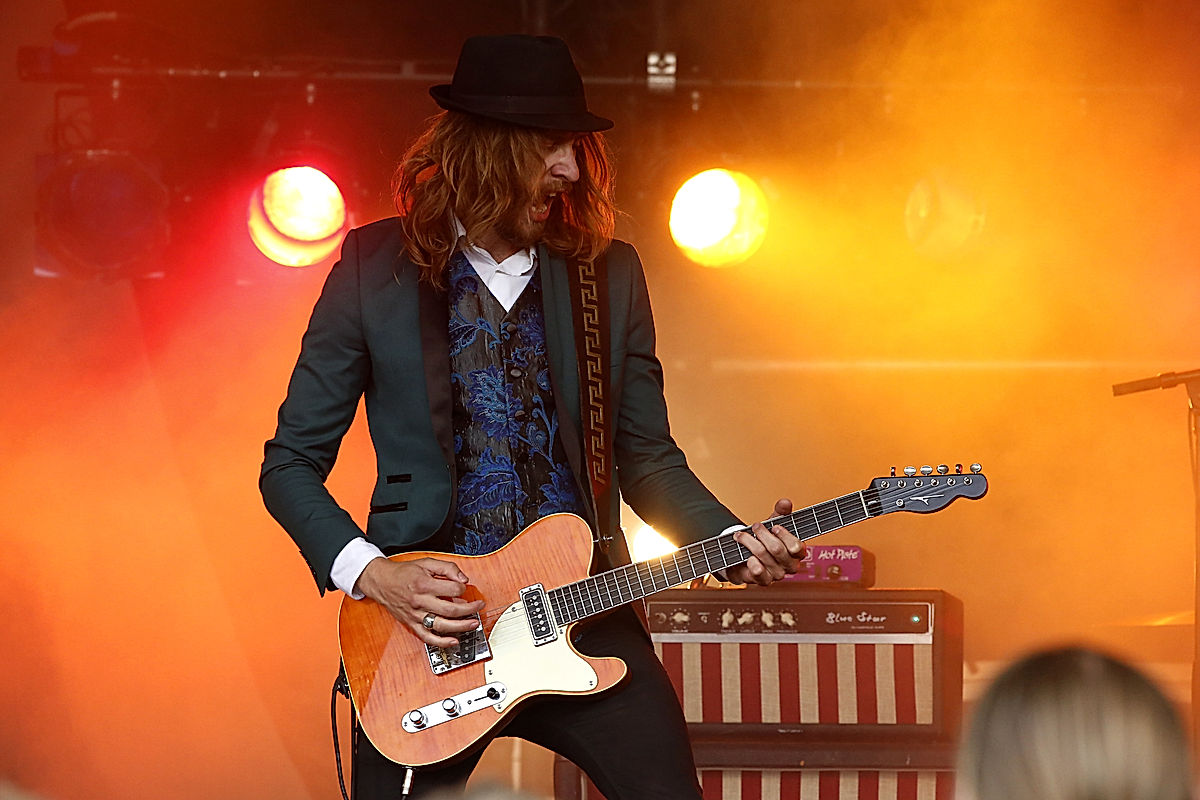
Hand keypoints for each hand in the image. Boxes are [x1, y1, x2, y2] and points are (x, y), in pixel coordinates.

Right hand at [354, 556, 484, 647]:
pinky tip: (454, 641)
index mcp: (424, 585)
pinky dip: (441, 642)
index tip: (464, 588)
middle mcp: (420, 601)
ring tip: (473, 624)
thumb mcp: (426, 562)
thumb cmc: (403, 573)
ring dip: (461, 627)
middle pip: (450, 610)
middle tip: (479, 607)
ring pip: (441, 626)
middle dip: (469, 609)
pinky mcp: (412, 624)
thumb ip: (447, 568)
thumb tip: (463, 578)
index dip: (463, 588)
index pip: (452, 590)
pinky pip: (427, 637)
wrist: (381, 582)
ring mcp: (415, 615)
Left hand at [722, 498, 804, 585]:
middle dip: (762, 534)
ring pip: (762, 555)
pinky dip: (750, 561)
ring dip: (748, 542)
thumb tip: (785, 502)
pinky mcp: (763, 581)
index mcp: (798, 552)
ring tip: (740, 536)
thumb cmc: (764, 538)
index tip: (774, 527)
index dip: (784, 535)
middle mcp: (790, 565)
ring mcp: (777, 575)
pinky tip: (746, 556)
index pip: (797, 546)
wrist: (746, 555)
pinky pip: (757, 571)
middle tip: (754, 526)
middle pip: (777, 549)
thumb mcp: (773, 522)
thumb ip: (781, 512)